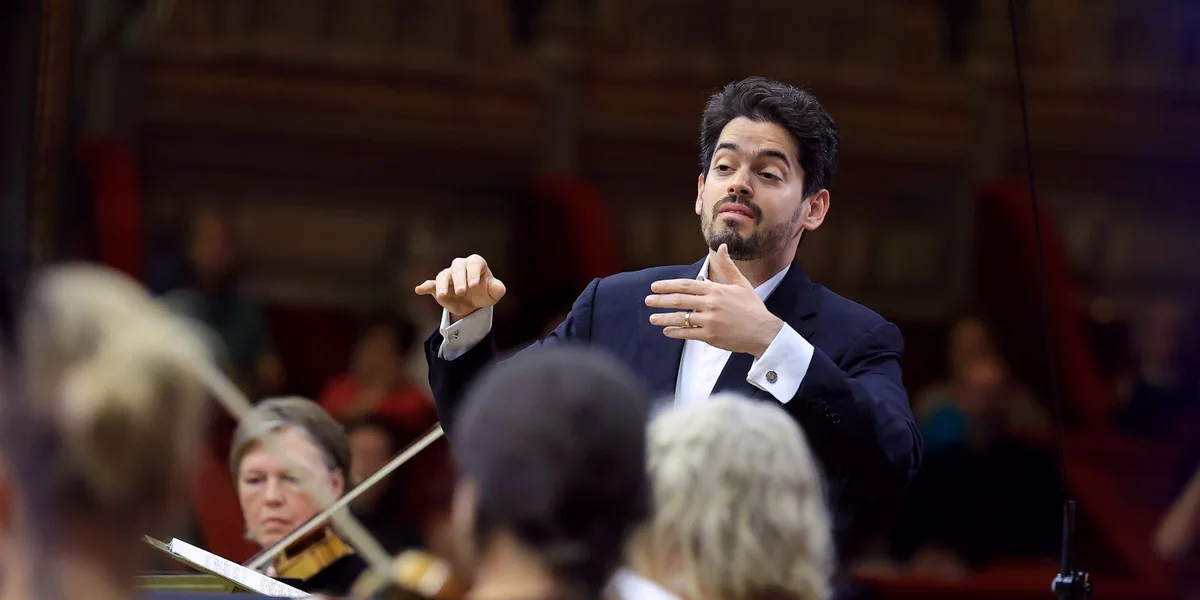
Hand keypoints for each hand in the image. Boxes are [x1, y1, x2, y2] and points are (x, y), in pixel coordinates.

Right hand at [414, 254, 506, 321]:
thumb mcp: (493, 293)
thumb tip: (499, 288)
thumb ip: (497, 289)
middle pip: (457, 268)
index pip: (473, 263)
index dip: (473, 273)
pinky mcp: (438, 286)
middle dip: (459, 279)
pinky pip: (431, 284)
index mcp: (475, 264)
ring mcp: (448, 276)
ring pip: (443, 275)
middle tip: (461, 292)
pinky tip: (419, 290)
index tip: (474, 285)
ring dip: (442, 285)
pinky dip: (425, 286)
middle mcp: (460, 267)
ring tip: (442, 295)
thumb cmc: (485, 292)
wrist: (474, 303)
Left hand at [645, 244, 782, 357]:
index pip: (686, 285)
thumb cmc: (752, 307)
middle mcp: (710, 304)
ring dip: (664, 318)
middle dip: (660, 300)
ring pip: (681, 318)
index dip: (668, 285)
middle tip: (647, 300)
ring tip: (652, 318)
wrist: (763, 331)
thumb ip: (728, 266)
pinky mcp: (711, 336)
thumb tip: (722, 246)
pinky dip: (676, 332)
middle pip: (679, 300)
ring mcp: (710, 321)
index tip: (654, 286)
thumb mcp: (741, 283)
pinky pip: (688, 334)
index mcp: (716, 290)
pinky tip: (667, 331)